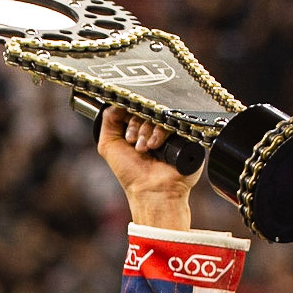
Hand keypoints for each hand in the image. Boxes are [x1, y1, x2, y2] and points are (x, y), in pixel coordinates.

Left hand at [97, 106, 202, 230]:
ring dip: (147, 130)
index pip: (135, 107)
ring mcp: (171, 130)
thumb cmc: (130, 174)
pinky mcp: (184, 134)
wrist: (151, 191)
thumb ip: (108, 121)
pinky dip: (161, 132)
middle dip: (137, 125)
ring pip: (160, 113)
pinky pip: (174, 120)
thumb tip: (115, 101)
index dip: (129, 118)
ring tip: (144, 149)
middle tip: (135, 144)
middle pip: (148, 108)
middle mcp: (156, 128)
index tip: (128, 138)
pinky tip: (155, 146)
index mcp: (140, 128)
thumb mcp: (109, 146)